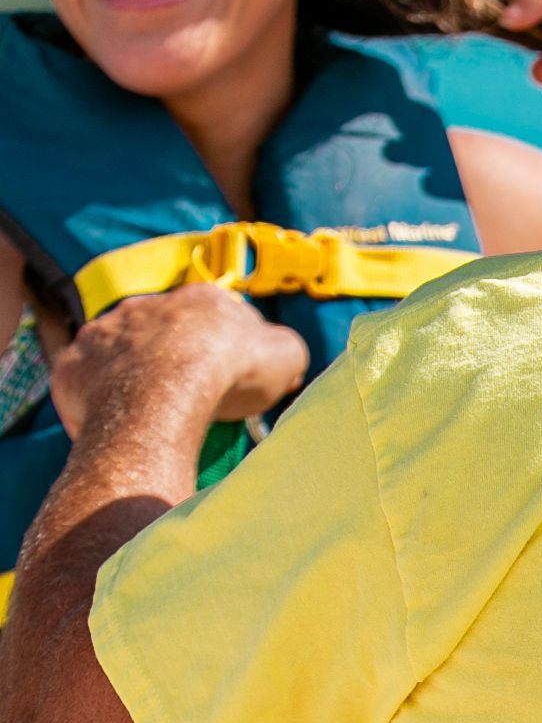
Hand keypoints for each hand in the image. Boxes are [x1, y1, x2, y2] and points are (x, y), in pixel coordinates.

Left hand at [51, 288, 309, 441]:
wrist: (166, 394)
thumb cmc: (229, 372)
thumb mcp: (286, 355)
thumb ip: (284, 349)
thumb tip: (280, 355)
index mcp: (199, 299)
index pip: (216, 317)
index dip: (227, 349)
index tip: (233, 379)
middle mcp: (146, 305)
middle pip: (163, 332)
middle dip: (174, 359)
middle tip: (190, 398)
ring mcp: (104, 333)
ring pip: (119, 353)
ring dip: (133, 376)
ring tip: (151, 414)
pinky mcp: (73, 365)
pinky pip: (84, 381)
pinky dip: (97, 399)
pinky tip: (116, 423)